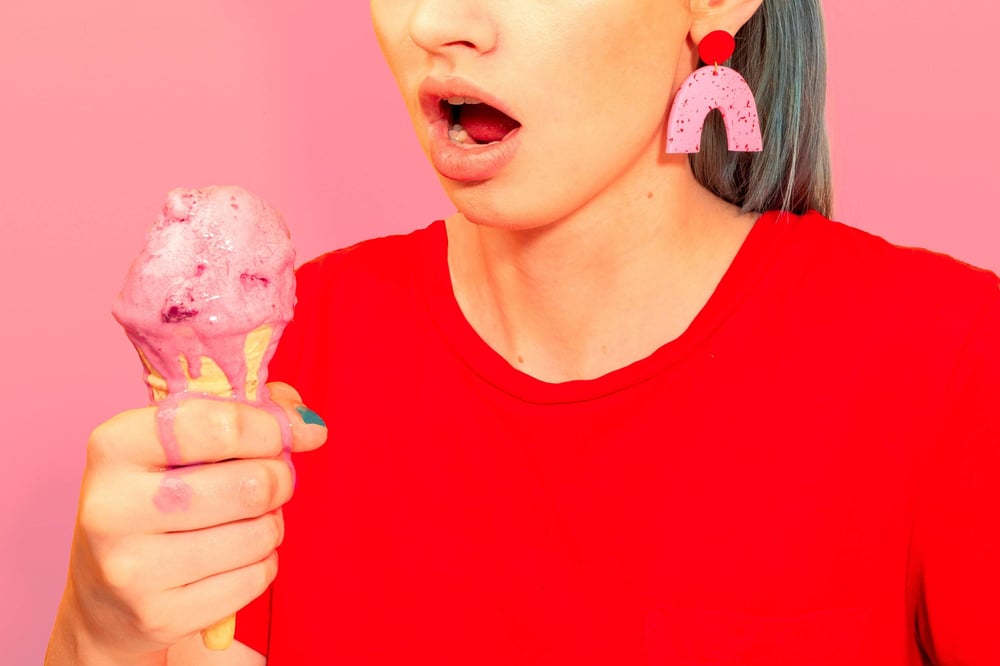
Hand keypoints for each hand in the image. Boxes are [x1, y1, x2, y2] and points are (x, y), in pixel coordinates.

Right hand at [46, 382, 325, 664]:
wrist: (106, 597)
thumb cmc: (155, 499)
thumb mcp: (177, 444)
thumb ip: (242, 414)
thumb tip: (307, 424)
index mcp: (115, 446)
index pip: (218, 426)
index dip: (272, 427)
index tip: (296, 431)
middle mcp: (112, 507)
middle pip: (250, 484)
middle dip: (279, 479)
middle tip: (271, 481)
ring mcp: (132, 569)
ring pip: (259, 534)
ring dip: (271, 524)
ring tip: (247, 520)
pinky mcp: (159, 615)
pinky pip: (255, 578)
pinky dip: (262, 563)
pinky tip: (235, 557)